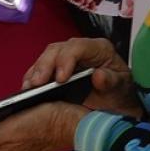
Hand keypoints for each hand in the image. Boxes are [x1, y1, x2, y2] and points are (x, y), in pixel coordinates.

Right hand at [22, 37, 139, 115]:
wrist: (119, 104)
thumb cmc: (122, 93)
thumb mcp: (122, 88)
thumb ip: (112, 81)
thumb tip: (98, 76)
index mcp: (98, 48)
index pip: (78, 47)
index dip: (66, 59)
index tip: (61, 78)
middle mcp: (80, 49)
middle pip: (57, 50)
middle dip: (45, 65)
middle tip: (37, 84)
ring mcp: (67, 58)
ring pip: (46, 57)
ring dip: (35, 72)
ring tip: (29, 88)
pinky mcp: (57, 69)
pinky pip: (41, 69)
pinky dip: (32, 78)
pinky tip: (27, 89)